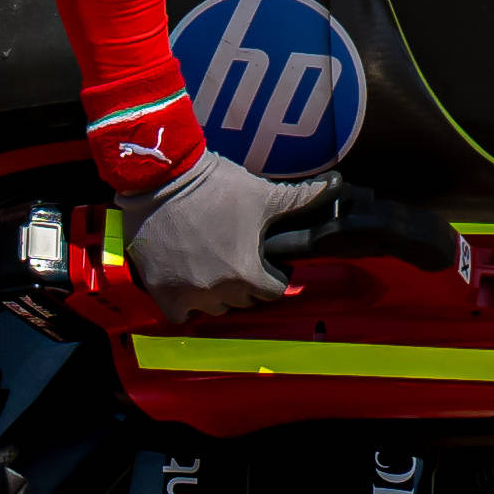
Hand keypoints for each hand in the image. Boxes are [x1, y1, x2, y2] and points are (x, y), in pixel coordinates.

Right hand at [120, 149, 317, 306]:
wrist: (161, 179)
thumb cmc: (215, 186)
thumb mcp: (261, 194)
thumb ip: (299, 199)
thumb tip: (333, 186)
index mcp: (247, 273)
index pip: (273, 292)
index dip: (274, 276)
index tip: (265, 262)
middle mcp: (219, 291)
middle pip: (243, 302)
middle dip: (246, 285)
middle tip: (238, 260)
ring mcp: (187, 293)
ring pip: (213, 309)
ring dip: (218, 296)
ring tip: (214, 271)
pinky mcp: (160, 291)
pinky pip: (180, 315)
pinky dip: (186, 306)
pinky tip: (189, 286)